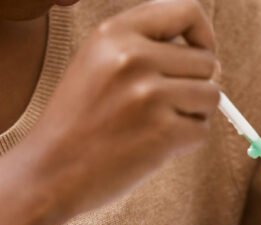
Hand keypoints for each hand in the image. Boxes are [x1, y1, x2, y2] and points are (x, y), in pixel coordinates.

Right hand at [27, 0, 219, 216]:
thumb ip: (142, 47)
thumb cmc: (76, 123)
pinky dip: (185, 143)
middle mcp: (133, 57)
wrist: (49, 173)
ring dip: (194, 115)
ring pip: (211, 96)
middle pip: (206, 61)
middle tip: (164, 108)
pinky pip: (202, 131)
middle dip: (195, 87)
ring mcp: (149, 95)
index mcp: (115, 33)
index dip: (203, 35)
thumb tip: (208, 56)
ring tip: (158, 127)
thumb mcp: (95, 64)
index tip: (198, 56)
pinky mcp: (162, 132)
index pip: (187, 11)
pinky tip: (152, 148)